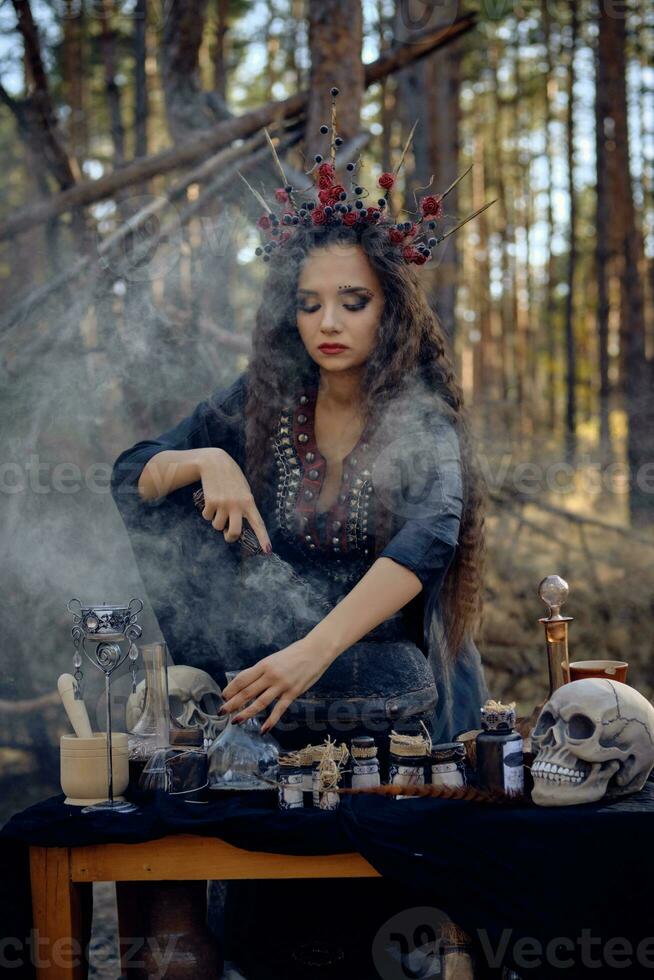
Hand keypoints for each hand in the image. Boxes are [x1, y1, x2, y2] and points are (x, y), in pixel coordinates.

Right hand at [197, 447, 270, 550]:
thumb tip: (232, 527)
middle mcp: (237, 505)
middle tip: (228, 535)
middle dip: (230, 537)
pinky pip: (207, 517)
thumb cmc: (231, 478)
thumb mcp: (243, 490)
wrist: (214, 462)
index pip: (258, 523)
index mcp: (249, 502)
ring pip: (218, 526)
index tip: (268, 550)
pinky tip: (210, 500)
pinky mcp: (210, 501)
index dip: (263, 538)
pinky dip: (207, 512)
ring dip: (216, 521)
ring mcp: (223, 503)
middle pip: (234, 532)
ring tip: (218, 506)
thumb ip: (243, 507)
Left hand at [220, 636, 335, 731]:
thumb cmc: (294, 654)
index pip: (242, 679)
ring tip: (236, 721)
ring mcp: (282, 685)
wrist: (316, 651)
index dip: (231, 689)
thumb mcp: (274, 659)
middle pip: (247, 692)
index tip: (223, 696)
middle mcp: (270, 675)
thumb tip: (247, 683)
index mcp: (264, 665)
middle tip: (221, 712)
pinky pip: (279, 710)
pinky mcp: (293, 693)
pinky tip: (263, 729)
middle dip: (232, 703)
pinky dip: (270, 721)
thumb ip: (262, 671)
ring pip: (260, 702)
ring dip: (246, 713)